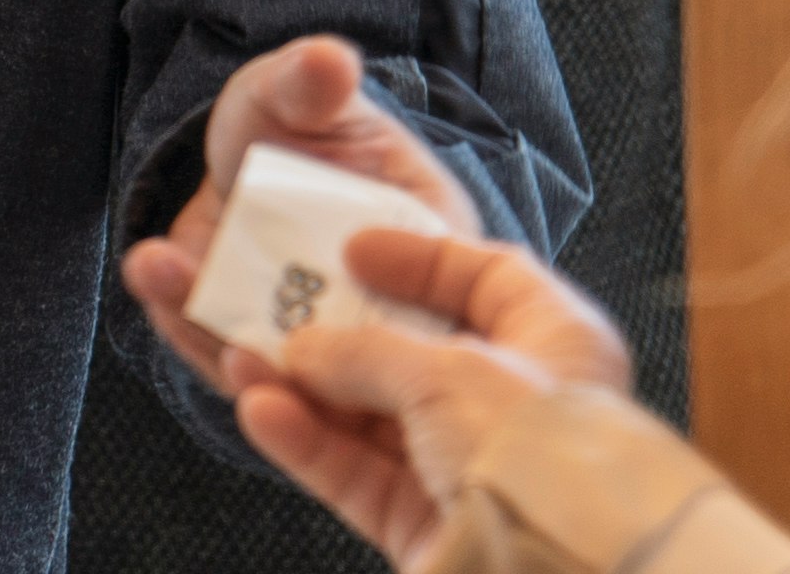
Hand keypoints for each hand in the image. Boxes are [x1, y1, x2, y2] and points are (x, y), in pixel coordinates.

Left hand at [118, 36, 482, 392]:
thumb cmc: (301, 117)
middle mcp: (378, 311)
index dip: (386, 331)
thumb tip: (328, 60)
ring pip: (287, 379)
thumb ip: (314, 86)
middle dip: (299, 377)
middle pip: (357, 376)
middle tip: (235, 352)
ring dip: (219, 345)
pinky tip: (151, 278)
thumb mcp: (305, 92)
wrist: (243, 147)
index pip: (426, 311)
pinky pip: (226, 358)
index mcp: (426, 248)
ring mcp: (312, 335)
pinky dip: (186, 328)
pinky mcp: (254, 343)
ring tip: (162, 273)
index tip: (331, 320)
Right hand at [222, 231, 630, 565]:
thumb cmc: (528, 445)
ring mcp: (464, 467)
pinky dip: (307, 442)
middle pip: (406, 351)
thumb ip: (365, 350)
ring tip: (235, 356)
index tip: (350, 248)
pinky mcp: (425, 524)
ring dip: (300, 384)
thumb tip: (300, 348)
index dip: (417, 257)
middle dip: (331, 328)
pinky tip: (259, 410)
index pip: (485, 278)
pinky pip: (356, 473)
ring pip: (368, 415)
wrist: (549, 569)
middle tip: (268, 301)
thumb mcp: (447, 369)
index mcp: (554, 342)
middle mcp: (512, 402)